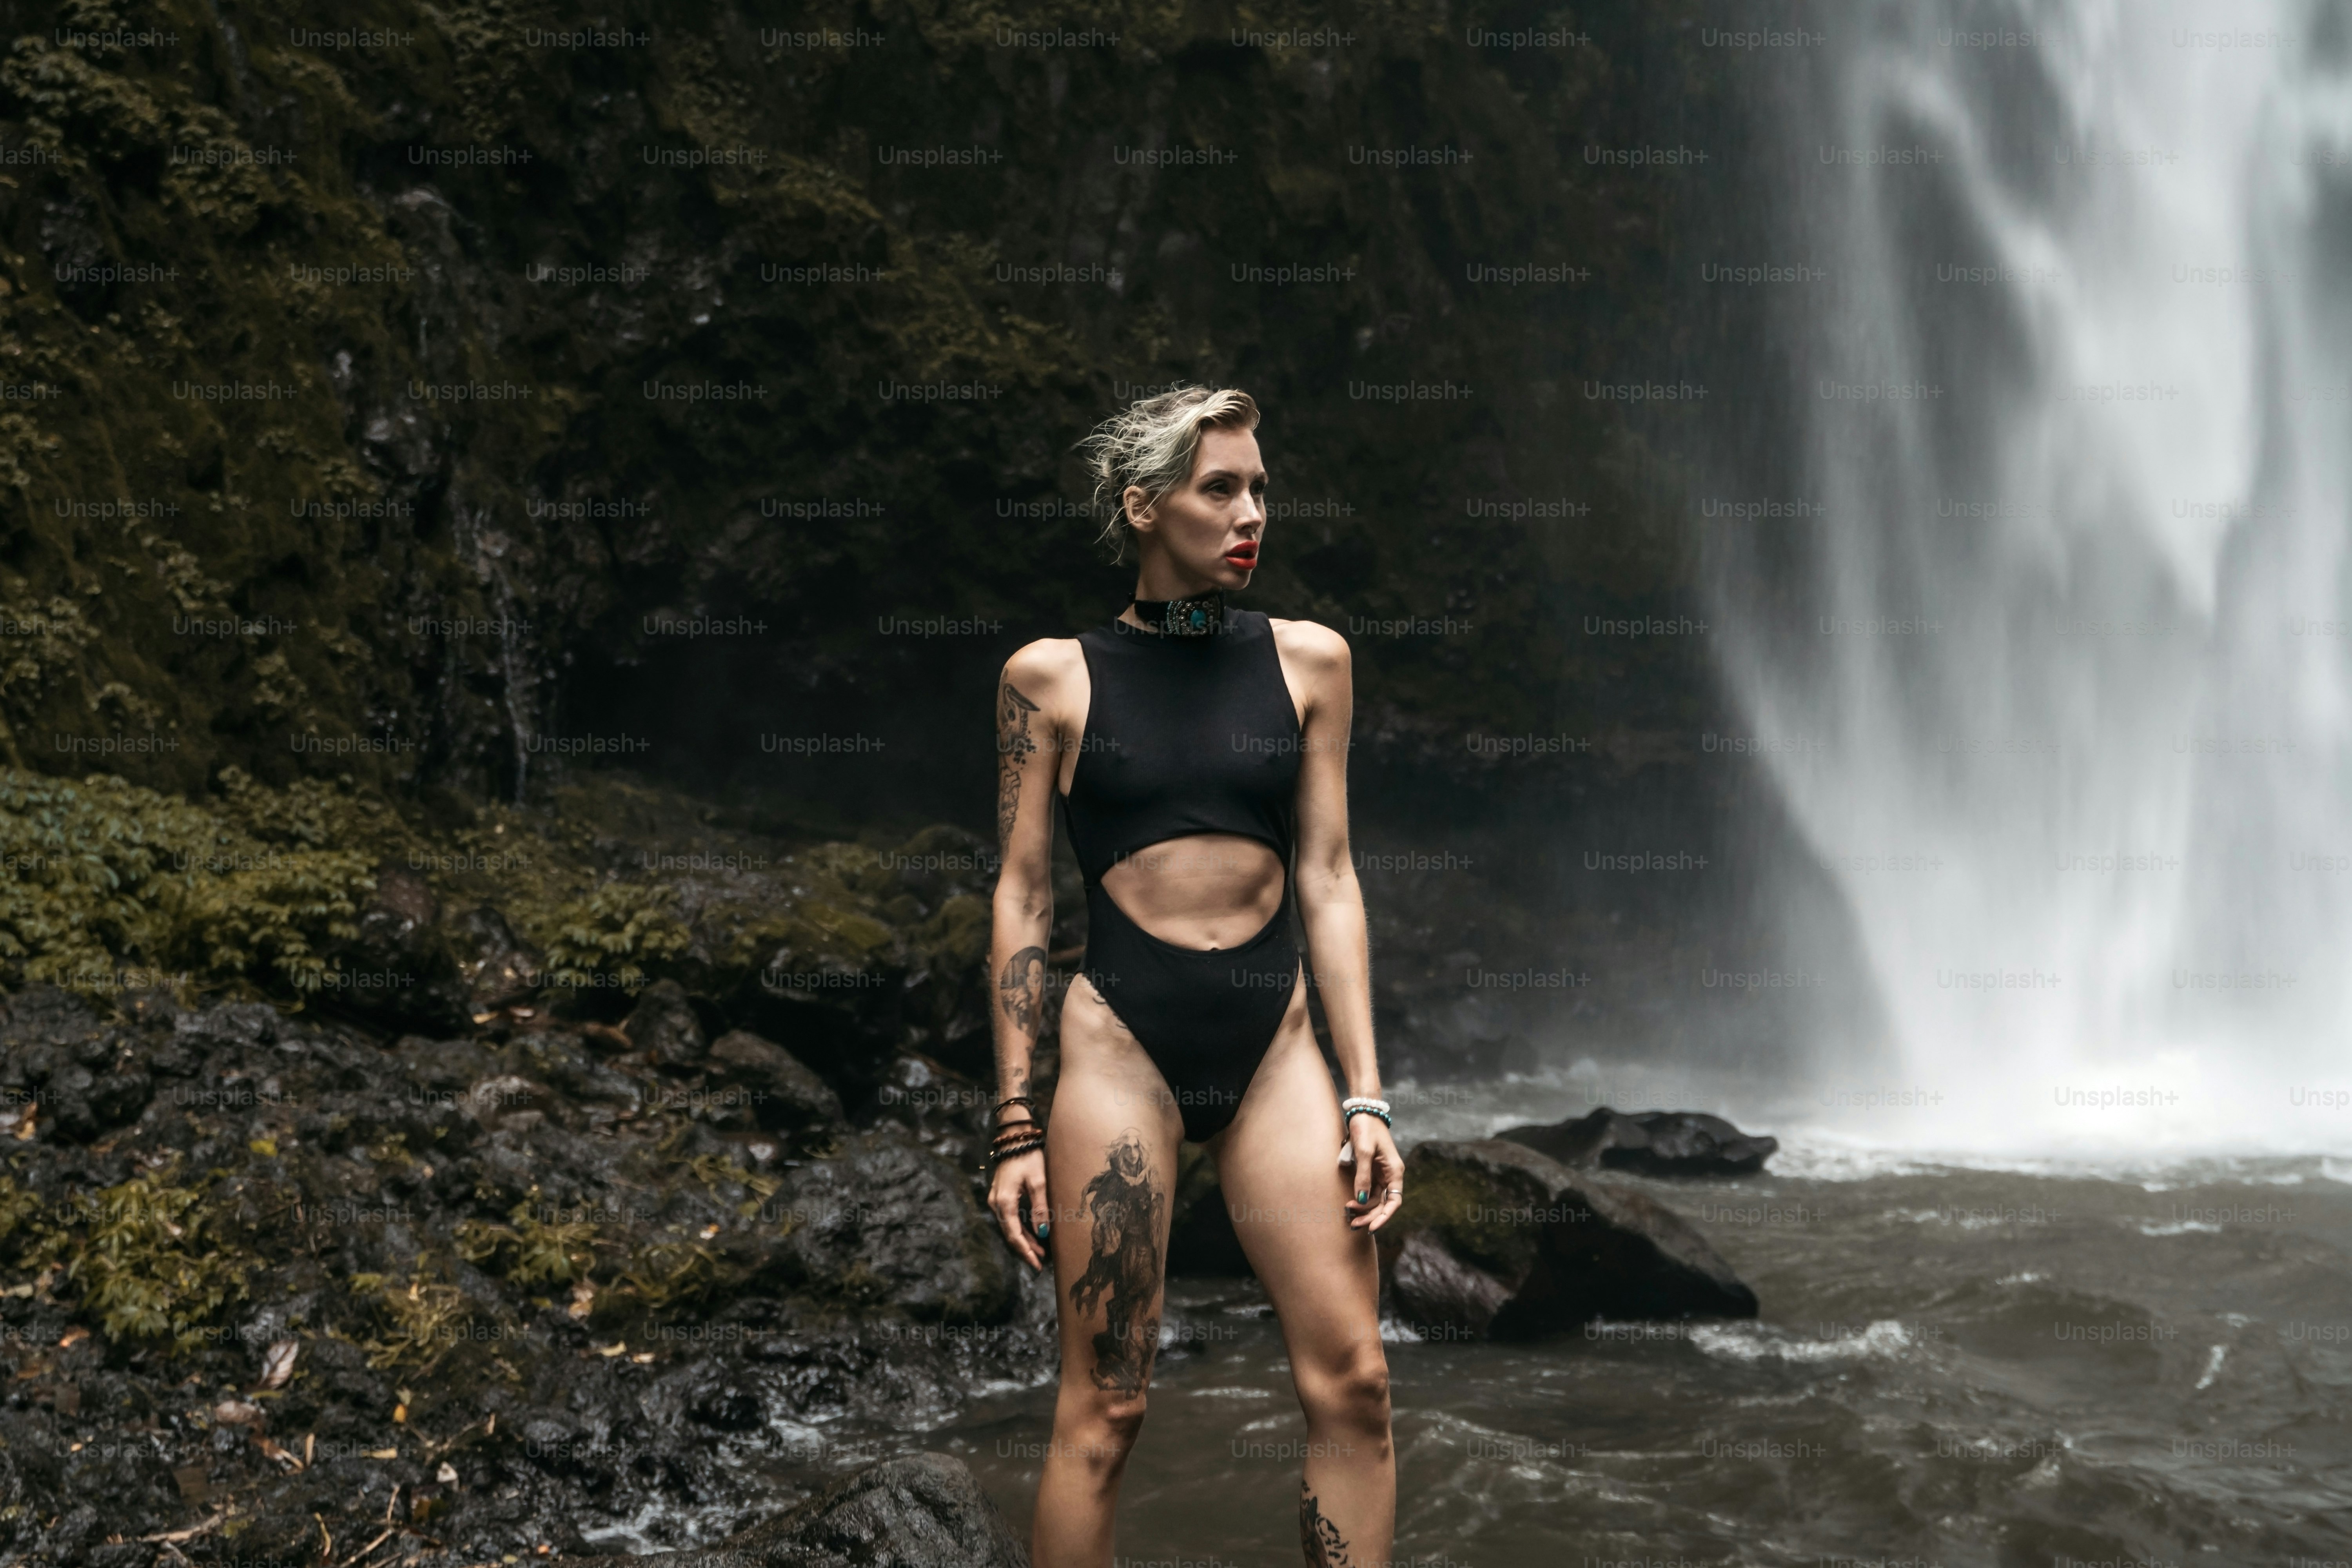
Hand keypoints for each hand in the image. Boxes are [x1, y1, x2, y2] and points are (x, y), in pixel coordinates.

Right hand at [988, 1147, 1050, 1269]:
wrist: (1014, 1139)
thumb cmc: (1028, 1157)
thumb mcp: (1038, 1182)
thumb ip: (1039, 1208)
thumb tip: (1042, 1233)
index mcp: (1005, 1202)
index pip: (1014, 1235)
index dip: (1025, 1251)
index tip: (1036, 1264)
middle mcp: (996, 1204)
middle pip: (1010, 1233)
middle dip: (1025, 1248)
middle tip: (1039, 1262)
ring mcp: (996, 1200)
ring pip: (1009, 1226)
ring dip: (1024, 1239)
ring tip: (1039, 1251)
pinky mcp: (1000, 1196)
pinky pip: (1009, 1218)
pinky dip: (1020, 1228)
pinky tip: (1032, 1234)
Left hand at [1343, 1115, 1403, 1232]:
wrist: (1362, 1112)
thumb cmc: (1366, 1129)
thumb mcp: (1364, 1152)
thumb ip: (1363, 1176)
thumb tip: (1361, 1199)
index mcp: (1394, 1171)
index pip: (1394, 1201)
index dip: (1384, 1216)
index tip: (1372, 1226)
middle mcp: (1390, 1175)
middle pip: (1383, 1203)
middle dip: (1370, 1215)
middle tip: (1353, 1224)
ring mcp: (1381, 1174)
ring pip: (1375, 1199)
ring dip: (1364, 1209)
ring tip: (1349, 1217)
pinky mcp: (1371, 1171)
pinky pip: (1368, 1191)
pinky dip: (1361, 1199)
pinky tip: (1351, 1205)